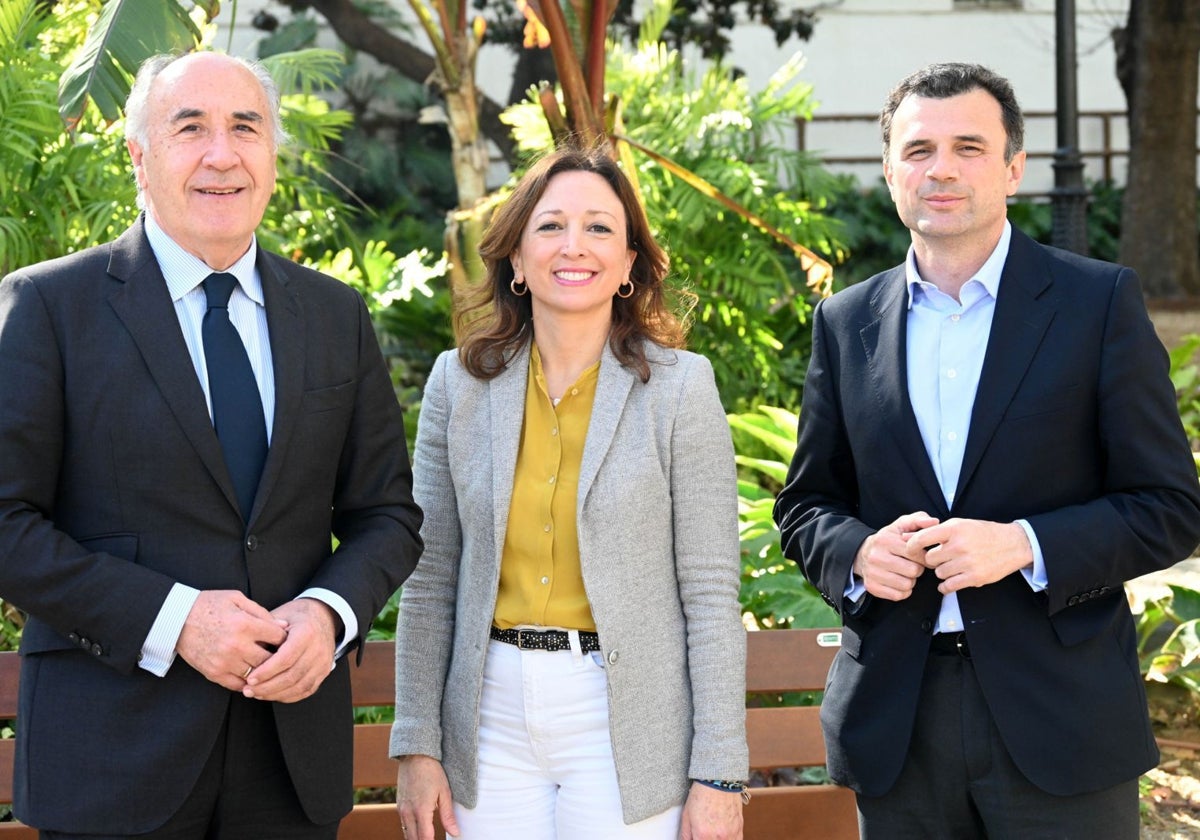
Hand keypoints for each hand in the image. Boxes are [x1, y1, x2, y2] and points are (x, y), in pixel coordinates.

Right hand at [176, 590, 288, 690]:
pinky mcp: (214, 673)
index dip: (286, 639)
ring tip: (269, 666)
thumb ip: (262, 613)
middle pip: (271, 659)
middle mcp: (236, 645)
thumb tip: (284, 626)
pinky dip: (248, 683)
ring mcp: (225, 661)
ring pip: (256, 674)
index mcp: (245, 624)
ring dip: (264, 672)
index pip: (278, 638)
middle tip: (283, 656)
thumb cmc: (209, 605)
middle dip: (279, 658)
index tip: (288, 640)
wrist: (176, 619)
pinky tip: (253, 677)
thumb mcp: (237, 599)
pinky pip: (238, 685)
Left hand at [242, 598, 338, 702]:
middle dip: (267, 686)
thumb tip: (247, 650)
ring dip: (276, 694)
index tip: (250, 678)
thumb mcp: (281, 616)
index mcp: (307, 632)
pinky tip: (272, 694)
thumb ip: (265, 632)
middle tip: (248, 690)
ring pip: (299, 686)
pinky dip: (288, 696)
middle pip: (292, 676)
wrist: (323, 617)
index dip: (266, 671)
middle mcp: (318, 649)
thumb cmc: (296, 617)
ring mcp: (323, 662)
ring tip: (257, 693)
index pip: (285, 658)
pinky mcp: (324, 672)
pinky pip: (306, 690)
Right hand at [397, 754, 459, 838]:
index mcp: (421, 810)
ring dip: (416, 838)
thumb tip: (455, 833)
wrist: (415, 756)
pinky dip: (411, 830)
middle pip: (414, 839)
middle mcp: (408, 812)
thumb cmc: (432, 772)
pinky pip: (403, 824)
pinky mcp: (399, 805)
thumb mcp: (445, 793)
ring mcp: (401, 809)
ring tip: (428, 837)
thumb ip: (448, 816)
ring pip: (407, 833)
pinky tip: (420, 828)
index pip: (425, 838)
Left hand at [680, 782, 742, 839]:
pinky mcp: (739, 828)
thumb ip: (686, 835)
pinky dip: (729, 839)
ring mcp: (731, 834)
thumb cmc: (701, 795)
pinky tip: (723, 836)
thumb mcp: (686, 816)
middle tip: (703, 834)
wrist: (718, 780)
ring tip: (712, 834)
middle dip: (705, 839)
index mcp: (703, 835)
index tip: (696, 837)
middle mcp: (718, 837)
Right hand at [853, 511, 939, 600]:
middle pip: (914, 571)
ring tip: (905, 573)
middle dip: (917, 569)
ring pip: (907, 585)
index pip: (916, 553)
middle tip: (912, 564)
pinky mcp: (872, 587)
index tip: (922, 556)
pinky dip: (902, 591)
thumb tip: (934, 522)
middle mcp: (877, 557)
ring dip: (910, 581)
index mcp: (885, 540)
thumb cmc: (887, 539)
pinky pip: (898, 595)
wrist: (861, 554)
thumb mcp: (900, 525)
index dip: (924, 557)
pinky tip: (898, 581)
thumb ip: (918, 520)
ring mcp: (873, 573)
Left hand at [906, 518, 1032, 594]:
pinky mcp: (975, 577)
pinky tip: (951, 580)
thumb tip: (904, 536)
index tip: (911, 551)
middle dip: (933, 560)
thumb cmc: (982, 533)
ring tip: (953, 565)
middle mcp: (960, 545)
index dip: (912, 546)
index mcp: (954, 529)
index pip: (921, 539)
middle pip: (930, 559)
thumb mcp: (958, 525)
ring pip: (939, 573)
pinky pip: (949, 586)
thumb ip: (932, 531)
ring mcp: (967, 562)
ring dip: (942, 571)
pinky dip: (946, 586)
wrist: (1012, 544)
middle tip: (943, 557)